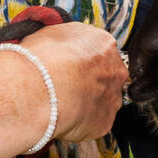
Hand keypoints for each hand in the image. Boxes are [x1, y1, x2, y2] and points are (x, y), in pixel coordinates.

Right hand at [15, 23, 128, 142]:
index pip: (99, 50)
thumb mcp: (50, 33)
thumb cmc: (43, 61)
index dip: (82, 60)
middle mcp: (114, 69)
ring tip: (62, 104)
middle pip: (106, 76)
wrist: (42, 89)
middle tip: (66, 86)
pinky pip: (95, 124)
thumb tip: (56, 44)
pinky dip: (81, 124)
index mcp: (103, 43)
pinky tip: (65, 119)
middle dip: (88, 82)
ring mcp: (113, 97)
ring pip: (103, 101)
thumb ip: (63, 40)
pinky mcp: (105, 122)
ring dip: (87, 103)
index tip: (70, 65)